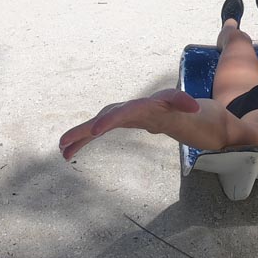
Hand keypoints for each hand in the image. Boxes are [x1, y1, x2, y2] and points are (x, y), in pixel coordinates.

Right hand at [58, 89, 199, 160]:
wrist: (171, 108)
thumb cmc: (178, 109)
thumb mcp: (185, 108)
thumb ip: (186, 104)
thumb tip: (195, 107)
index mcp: (144, 106)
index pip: (126, 111)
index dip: (111, 119)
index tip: (97, 130)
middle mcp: (127, 109)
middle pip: (104, 117)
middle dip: (85, 129)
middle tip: (66, 141)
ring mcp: (118, 116)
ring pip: (95, 125)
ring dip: (78, 136)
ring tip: (61, 148)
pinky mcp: (113, 124)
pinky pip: (95, 133)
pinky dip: (81, 142)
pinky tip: (66, 153)